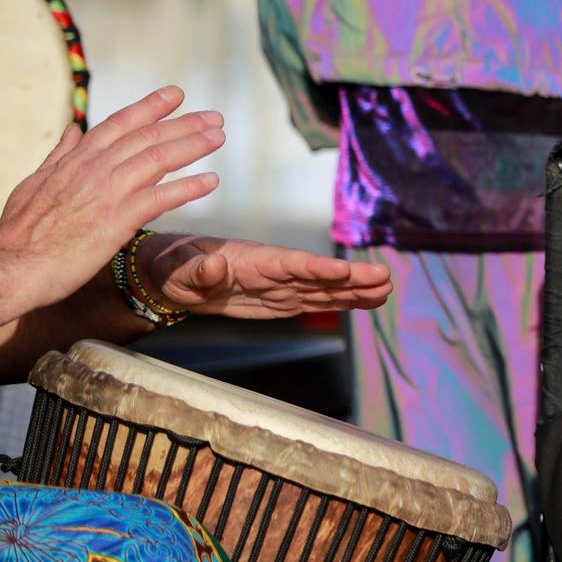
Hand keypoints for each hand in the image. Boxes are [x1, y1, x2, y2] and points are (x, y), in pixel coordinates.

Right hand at [0, 87, 222, 323]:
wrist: (12, 268)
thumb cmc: (20, 233)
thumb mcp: (33, 183)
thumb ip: (59, 155)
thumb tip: (73, 129)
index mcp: (75, 160)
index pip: (119, 124)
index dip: (150, 107)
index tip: (176, 94)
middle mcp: (94, 169)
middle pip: (147, 137)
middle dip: (183, 123)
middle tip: (214, 116)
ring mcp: (107, 192)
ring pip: (159, 159)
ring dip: (193, 145)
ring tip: (219, 137)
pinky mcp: (117, 220)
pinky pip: (161, 197)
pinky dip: (189, 187)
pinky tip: (212, 181)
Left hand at [141, 236, 391, 318]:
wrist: (176, 275)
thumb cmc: (174, 268)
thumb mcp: (179, 269)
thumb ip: (198, 269)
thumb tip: (215, 266)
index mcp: (254, 260)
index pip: (291, 264)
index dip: (317, 268)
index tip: (344, 271)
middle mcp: (276, 271)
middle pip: (319, 275)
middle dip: (352, 277)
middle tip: (385, 278)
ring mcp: (282, 286)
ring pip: (325, 289)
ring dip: (356, 289)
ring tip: (387, 290)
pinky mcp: (283, 301)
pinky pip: (318, 301)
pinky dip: (344, 301)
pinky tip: (370, 300)